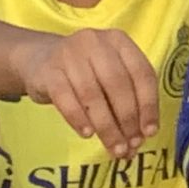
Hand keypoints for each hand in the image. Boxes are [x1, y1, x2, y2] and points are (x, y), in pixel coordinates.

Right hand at [18, 28, 158, 158]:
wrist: (39, 59)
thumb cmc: (85, 71)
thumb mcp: (109, 74)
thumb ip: (127, 98)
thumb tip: (140, 136)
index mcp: (119, 41)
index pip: (142, 73)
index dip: (148, 105)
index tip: (149, 132)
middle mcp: (96, 42)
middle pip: (118, 85)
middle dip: (127, 120)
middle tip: (129, 146)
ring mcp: (70, 54)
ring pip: (92, 95)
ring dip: (106, 126)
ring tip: (114, 147)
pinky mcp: (48, 70)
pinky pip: (65, 98)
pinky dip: (78, 119)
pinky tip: (87, 134)